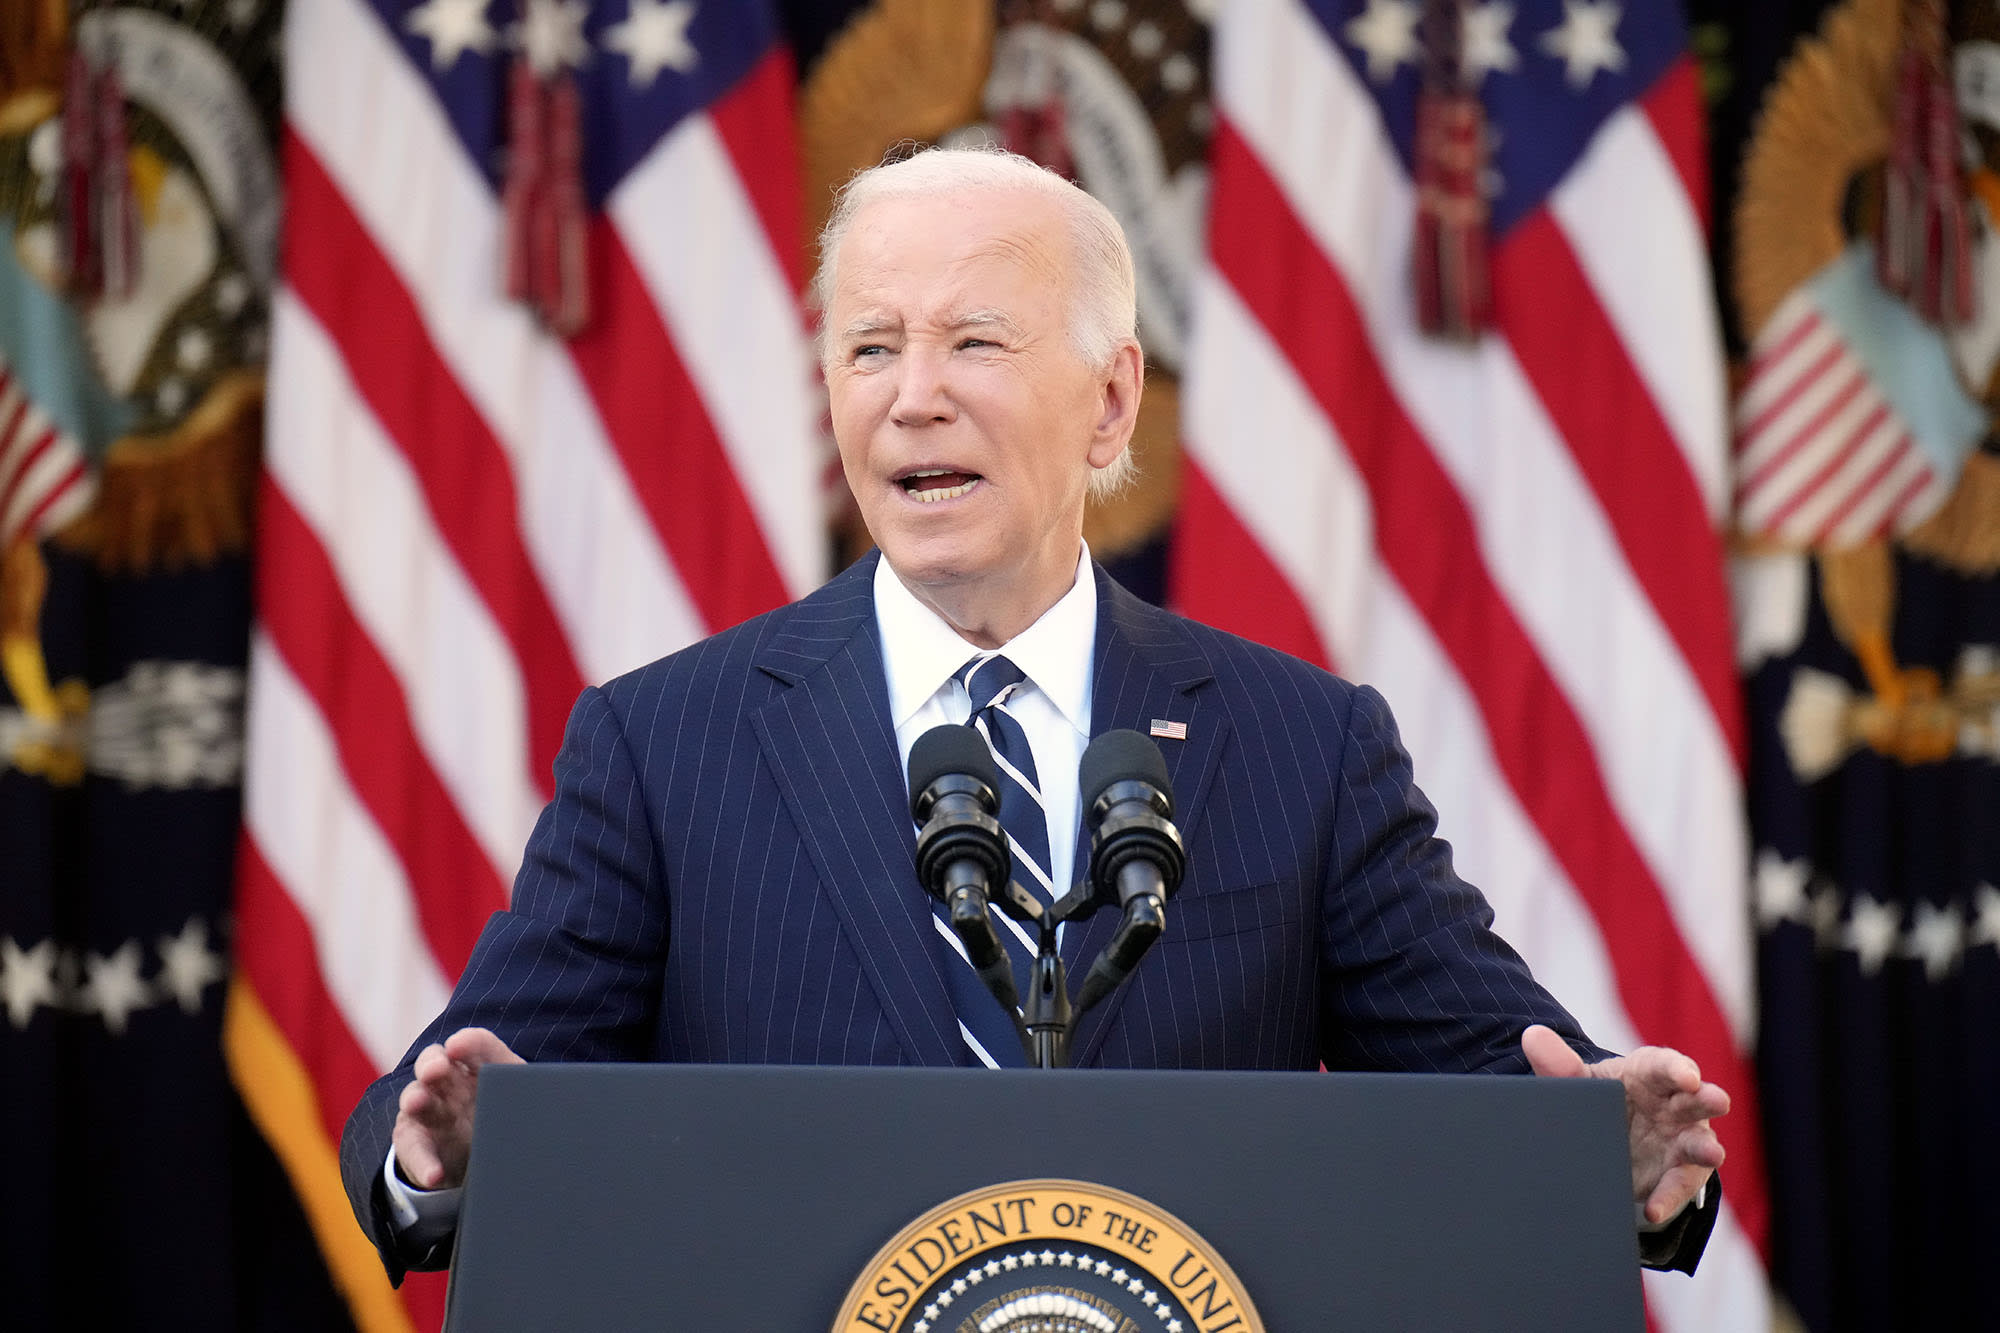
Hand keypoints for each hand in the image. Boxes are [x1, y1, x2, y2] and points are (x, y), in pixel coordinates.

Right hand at [391, 1027, 523, 1190]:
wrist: (485, 1158)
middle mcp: (450, 1082)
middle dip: (433, 1062)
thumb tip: (574, 1102)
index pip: (476, 1046)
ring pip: (415, 1097)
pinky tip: (434, 1174)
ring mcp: (429, 1110)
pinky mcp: (417, 1142)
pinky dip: (422, 1162)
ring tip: (416, 1103)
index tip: (460, 1046)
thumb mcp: (524, 1104)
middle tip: (437, 1069)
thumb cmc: (506, 1118)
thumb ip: (538, 1098)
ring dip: (415, 1098)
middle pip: (435, 1062)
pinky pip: (412, 1149)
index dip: (469, 1043)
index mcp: (480, 1066)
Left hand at [1521, 1024, 1727, 1224]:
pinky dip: (1667, 1198)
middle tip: (1718, 1100)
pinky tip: (1653, 1209)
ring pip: (1700, 1142)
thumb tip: (1532, 1036)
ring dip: (1706, 1148)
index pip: (1667, 1065)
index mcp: (1651, 1073)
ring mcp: (1682, 1139)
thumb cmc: (1600, 1098)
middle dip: (1709, 1098)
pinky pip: (1677, 1185)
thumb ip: (1559, 1065)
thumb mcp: (1580, 1083)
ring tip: (1711, 1153)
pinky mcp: (1677, 1173)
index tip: (1686, 1076)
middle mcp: (1676, 1104)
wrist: (1604, 1139)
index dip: (1678, 1069)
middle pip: (1697, 1098)